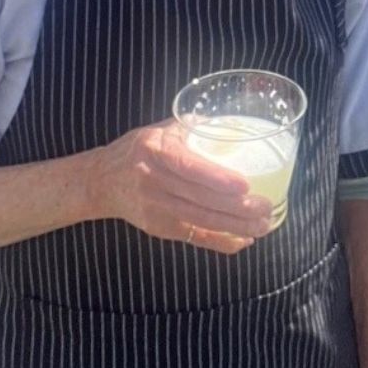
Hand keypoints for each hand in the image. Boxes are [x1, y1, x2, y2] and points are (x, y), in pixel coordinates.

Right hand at [92, 122, 276, 250]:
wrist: (102, 181)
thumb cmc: (138, 150)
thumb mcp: (160, 130)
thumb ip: (194, 127)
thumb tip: (235, 125)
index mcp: (154, 151)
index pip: (187, 166)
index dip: (216, 178)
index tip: (245, 185)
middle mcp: (152, 180)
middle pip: (199, 199)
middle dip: (237, 208)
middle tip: (265, 207)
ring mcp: (155, 208)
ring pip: (201, 221)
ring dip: (236, 227)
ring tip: (263, 225)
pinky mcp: (159, 227)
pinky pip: (195, 237)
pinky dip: (221, 242)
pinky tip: (243, 240)